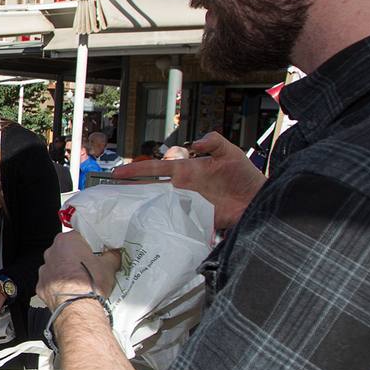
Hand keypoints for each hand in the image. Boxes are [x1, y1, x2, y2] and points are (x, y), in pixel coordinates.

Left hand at [37, 232, 120, 309]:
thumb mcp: (109, 266)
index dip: (87, 245)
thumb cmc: (90, 283)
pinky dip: (58, 286)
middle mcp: (52, 253)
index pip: (77, 236)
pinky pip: (51, 282)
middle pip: (65, 251)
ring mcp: (44, 269)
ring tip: (79, 282)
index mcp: (67, 241)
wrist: (77, 307)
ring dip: (65, 272)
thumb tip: (114, 254)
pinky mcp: (41, 286)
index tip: (93, 252)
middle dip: (75, 258)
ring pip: (56, 267)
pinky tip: (69, 292)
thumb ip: (112, 255)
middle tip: (88, 268)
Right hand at [113, 131, 265, 230]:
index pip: (157, 169)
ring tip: (123, 212)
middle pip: (151, 188)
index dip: (137, 171)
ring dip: (143, 207)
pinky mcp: (196, 219)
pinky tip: (150, 228)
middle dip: (131, 190)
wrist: (258, 199)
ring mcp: (188, 204)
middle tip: (111, 194)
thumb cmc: (244, 175)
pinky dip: (163, 224)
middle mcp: (183, 188)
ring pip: (159, 205)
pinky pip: (176, 221)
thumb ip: (214, 142)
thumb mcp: (231, 152)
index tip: (117, 173)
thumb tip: (195, 143)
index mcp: (187, 170)